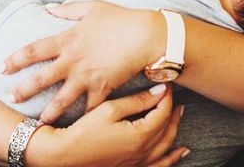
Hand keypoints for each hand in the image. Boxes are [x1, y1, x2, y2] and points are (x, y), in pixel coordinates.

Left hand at [3, 1, 164, 124]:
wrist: (146, 36)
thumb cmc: (121, 19)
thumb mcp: (92, 8)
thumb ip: (68, 9)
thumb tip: (49, 8)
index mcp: (68, 40)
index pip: (34, 50)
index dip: (16, 58)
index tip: (2, 66)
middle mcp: (73, 61)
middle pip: (42, 78)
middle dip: (23, 90)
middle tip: (10, 98)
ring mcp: (87, 77)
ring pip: (62, 100)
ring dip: (48, 113)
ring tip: (38, 123)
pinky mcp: (103, 88)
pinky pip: (90, 107)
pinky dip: (84, 118)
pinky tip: (77, 128)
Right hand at [26, 84, 188, 166]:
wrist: (64, 156)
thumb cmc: (83, 131)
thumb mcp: (109, 110)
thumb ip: (137, 101)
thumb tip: (160, 91)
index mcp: (140, 135)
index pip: (162, 112)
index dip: (166, 97)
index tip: (165, 85)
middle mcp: (143, 152)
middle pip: (166, 129)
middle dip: (172, 111)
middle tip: (173, 97)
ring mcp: (138, 163)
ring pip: (165, 147)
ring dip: (174, 130)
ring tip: (178, 115)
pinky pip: (159, 165)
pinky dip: (171, 158)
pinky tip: (179, 153)